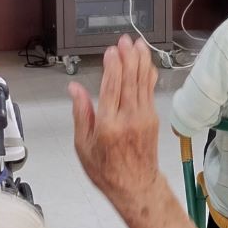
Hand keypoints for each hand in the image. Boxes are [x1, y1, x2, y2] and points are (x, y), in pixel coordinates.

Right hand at [68, 37, 161, 211]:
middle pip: (130, 80)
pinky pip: (150, 91)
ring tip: (138, 44)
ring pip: (143, 83)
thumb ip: (81, 113)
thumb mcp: (83, 145)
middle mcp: (128, 119)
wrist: (135, 186)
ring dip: (141, 61)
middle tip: (125, 40)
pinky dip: (149, 74)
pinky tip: (147, 63)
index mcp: (108, 125)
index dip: (112, 67)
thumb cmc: (107, 170)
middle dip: (128, 57)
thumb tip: (75, 89)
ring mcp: (144, 118)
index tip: (110, 51)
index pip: (111, 88)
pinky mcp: (153, 118)